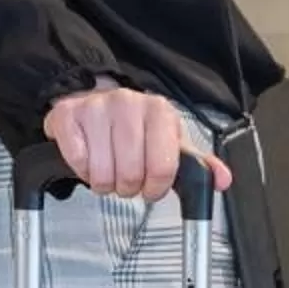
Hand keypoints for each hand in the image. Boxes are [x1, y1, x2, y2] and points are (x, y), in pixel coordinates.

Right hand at [43, 87, 232, 202]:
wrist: (95, 100)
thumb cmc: (135, 127)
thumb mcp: (169, 141)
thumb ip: (196, 164)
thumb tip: (221, 180)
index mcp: (159, 111)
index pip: (163, 168)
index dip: (155, 187)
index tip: (150, 186)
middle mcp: (128, 103)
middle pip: (130, 175)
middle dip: (127, 186)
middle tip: (126, 176)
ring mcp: (96, 107)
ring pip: (102, 174)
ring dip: (104, 181)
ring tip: (107, 167)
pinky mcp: (67, 116)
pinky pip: (77, 162)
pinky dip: (81, 170)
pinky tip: (89, 157)